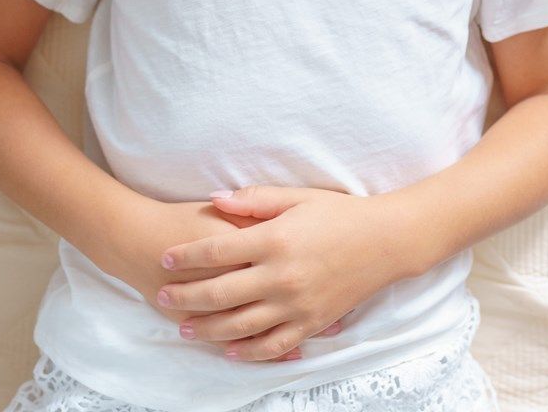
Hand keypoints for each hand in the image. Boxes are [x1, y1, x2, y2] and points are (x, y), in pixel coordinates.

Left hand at [155, 184, 395, 362]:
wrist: (385, 241)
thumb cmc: (340, 213)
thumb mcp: (297, 197)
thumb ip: (254, 200)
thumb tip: (214, 198)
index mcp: (275, 240)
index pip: (218, 250)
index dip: (187, 255)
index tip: (164, 257)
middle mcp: (282, 276)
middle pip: (221, 292)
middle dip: (186, 297)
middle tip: (162, 298)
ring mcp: (297, 304)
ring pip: (241, 325)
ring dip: (208, 329)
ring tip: (185, 329)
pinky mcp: (311, 323)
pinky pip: (274, 344)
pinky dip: (249, 351)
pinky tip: (229, 350)